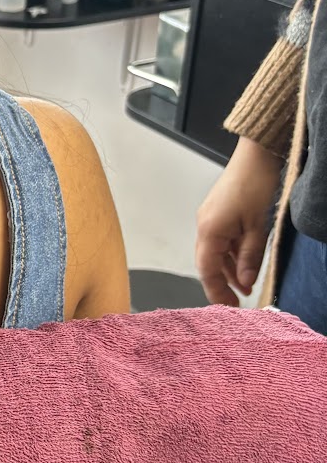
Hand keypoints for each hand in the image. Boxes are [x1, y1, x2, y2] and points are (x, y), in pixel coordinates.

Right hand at [194, 137, 282, 305]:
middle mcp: (204, 226)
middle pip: (207, 264)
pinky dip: (230, 255)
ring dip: (228, 270)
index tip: (229, 308)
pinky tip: (243, 263)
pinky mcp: (217, 213)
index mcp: (209, 231)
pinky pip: (220, 241)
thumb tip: (245, 281)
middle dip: (221, 284)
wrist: (255, 154)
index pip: (208, 271)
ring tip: (244, 286)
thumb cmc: (255, 184)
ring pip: (215, 253)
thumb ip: (249, 257)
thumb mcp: (258, 226)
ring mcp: (209, 219)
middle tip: (235, 302)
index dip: (217, 292)